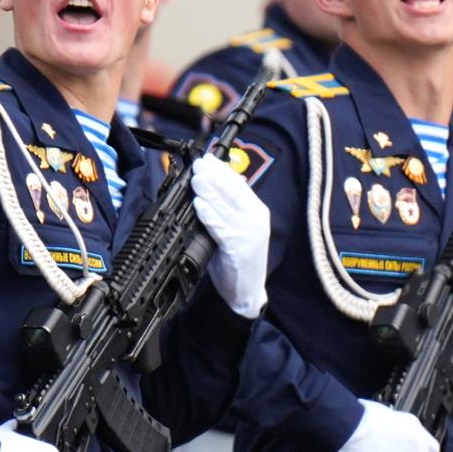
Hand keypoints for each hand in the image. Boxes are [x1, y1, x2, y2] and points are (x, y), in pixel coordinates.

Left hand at [188, 153, 269, 316]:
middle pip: (232, 191)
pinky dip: (209, 215)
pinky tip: (199, 205)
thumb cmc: (236, 261)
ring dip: (208, 191)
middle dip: (213, 175)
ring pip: (225, 206)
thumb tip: (208, 190)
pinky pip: (220, 227)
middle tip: (198, 164)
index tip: (208, 159)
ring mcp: (249, 232)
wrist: (246, 292)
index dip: (222, 170)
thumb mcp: (233, 230)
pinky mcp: (239, 246)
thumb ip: (225, 211)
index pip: (238, 185)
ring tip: (196, 178)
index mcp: (256, 212)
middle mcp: (256, 218)